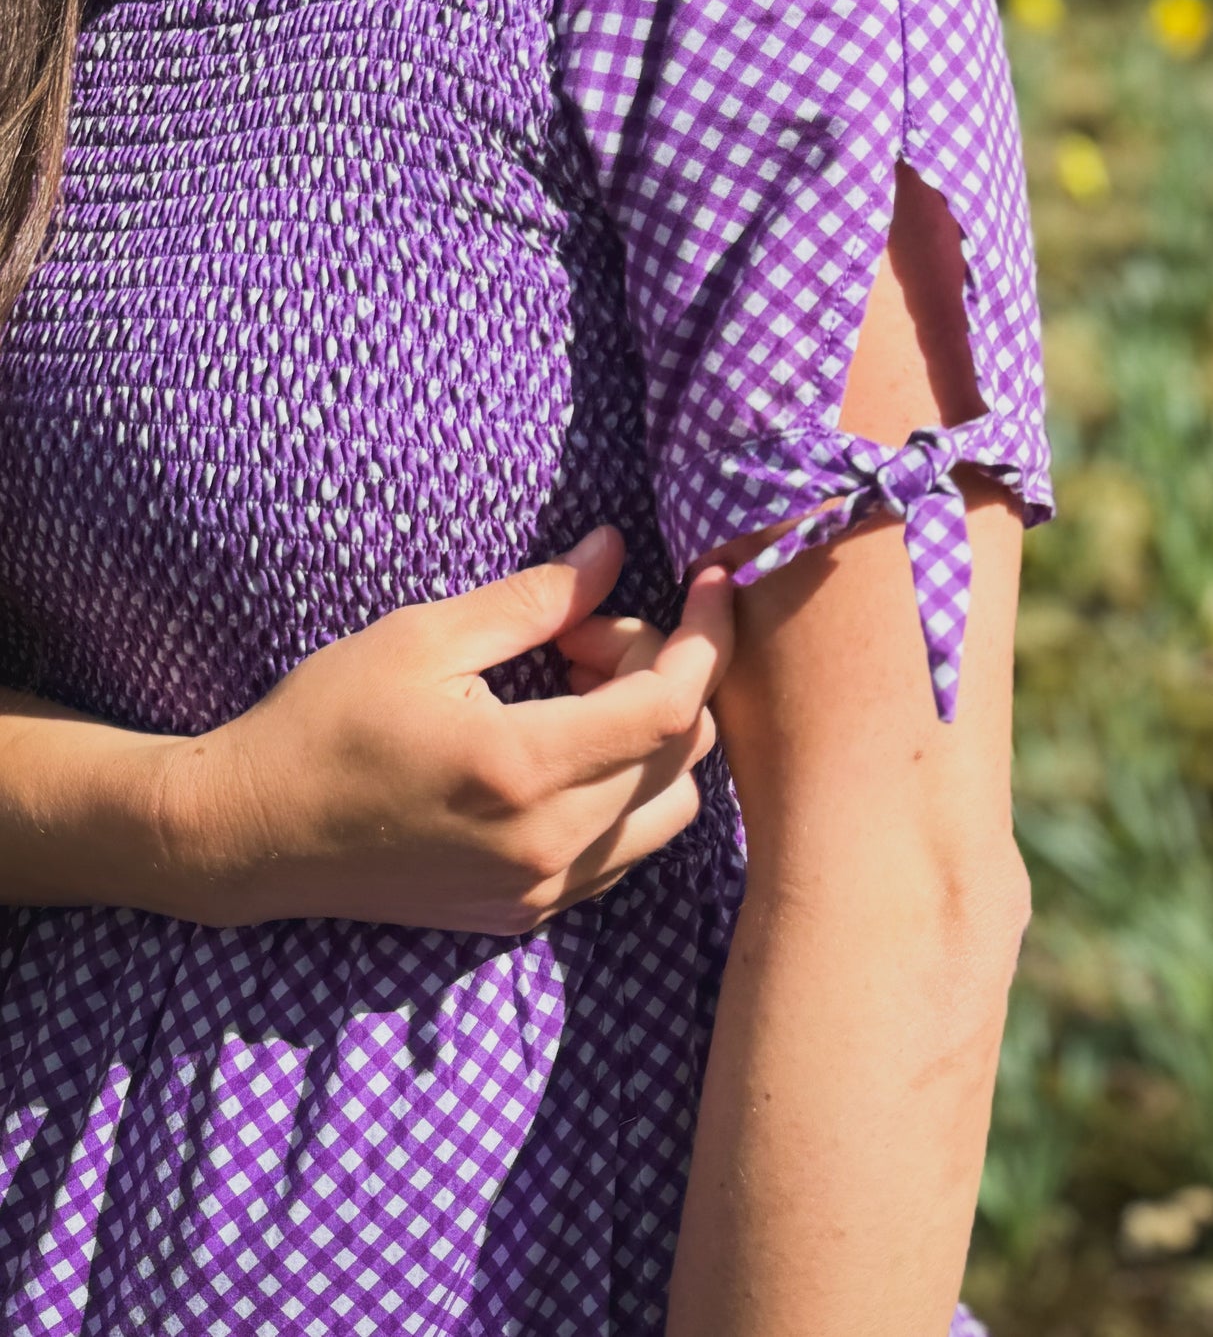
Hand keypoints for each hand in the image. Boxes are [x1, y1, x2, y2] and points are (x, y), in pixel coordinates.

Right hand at [157, 527, 733, 934]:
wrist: (249, 835)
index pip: (671, 706)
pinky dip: (629, 786)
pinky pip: (627, 848)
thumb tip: (615, 550)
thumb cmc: (325, 721)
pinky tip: (568, 743)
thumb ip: (535, 597)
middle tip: (582, 633)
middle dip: (663, 671)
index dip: (707, 636)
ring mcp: (540, 890)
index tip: (711, 582)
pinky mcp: (526, 913)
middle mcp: (547, 846)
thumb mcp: (424, 636)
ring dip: (654, 736)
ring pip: (672, 807)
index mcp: (523, 772)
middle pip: (684, 751)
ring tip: (575, 688)